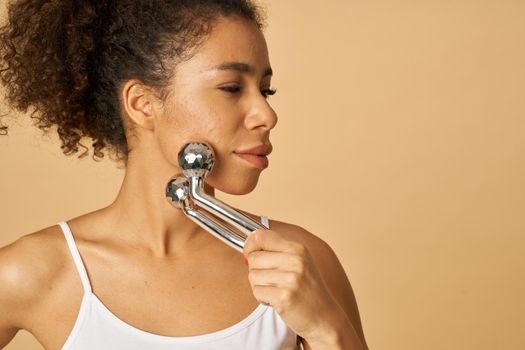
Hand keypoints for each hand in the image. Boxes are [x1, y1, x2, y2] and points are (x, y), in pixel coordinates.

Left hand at [243, 228, 341, 342]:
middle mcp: (295, 261)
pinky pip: (257, 292)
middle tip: (271, 280)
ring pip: (253, 275)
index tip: (250, 255)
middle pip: (254, 257)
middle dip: (256, 271)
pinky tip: (277, 300)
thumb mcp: (299, 262)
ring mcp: (290, 279)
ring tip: (276, 290)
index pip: (261, 236)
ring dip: (259, 286)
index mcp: (298, 248)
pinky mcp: (284, 297)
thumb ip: (277, 251)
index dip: (250, 245)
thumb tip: (248, 248)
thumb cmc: (308, 290)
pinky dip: (263, 298)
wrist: (324, 317)